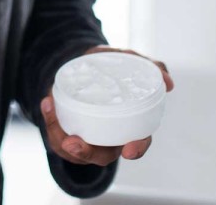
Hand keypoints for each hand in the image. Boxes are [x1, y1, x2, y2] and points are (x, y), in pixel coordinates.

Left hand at [40, 46, 173, 165]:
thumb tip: (168, 81)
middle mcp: (107, 135)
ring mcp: (86, 134)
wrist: (82, 62)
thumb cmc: (111, 67)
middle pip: (101, 154)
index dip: (136, 148)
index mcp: (128, 125)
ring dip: (62, 139)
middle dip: (86, 153)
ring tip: (55, 123)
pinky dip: (51, 119)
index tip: (129, 149)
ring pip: (75, 149)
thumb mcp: (129, 61)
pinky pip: (57, 133)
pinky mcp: (66, 129)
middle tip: (74, 143)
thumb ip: (150, 67)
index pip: (136, 143)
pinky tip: (47, 103)